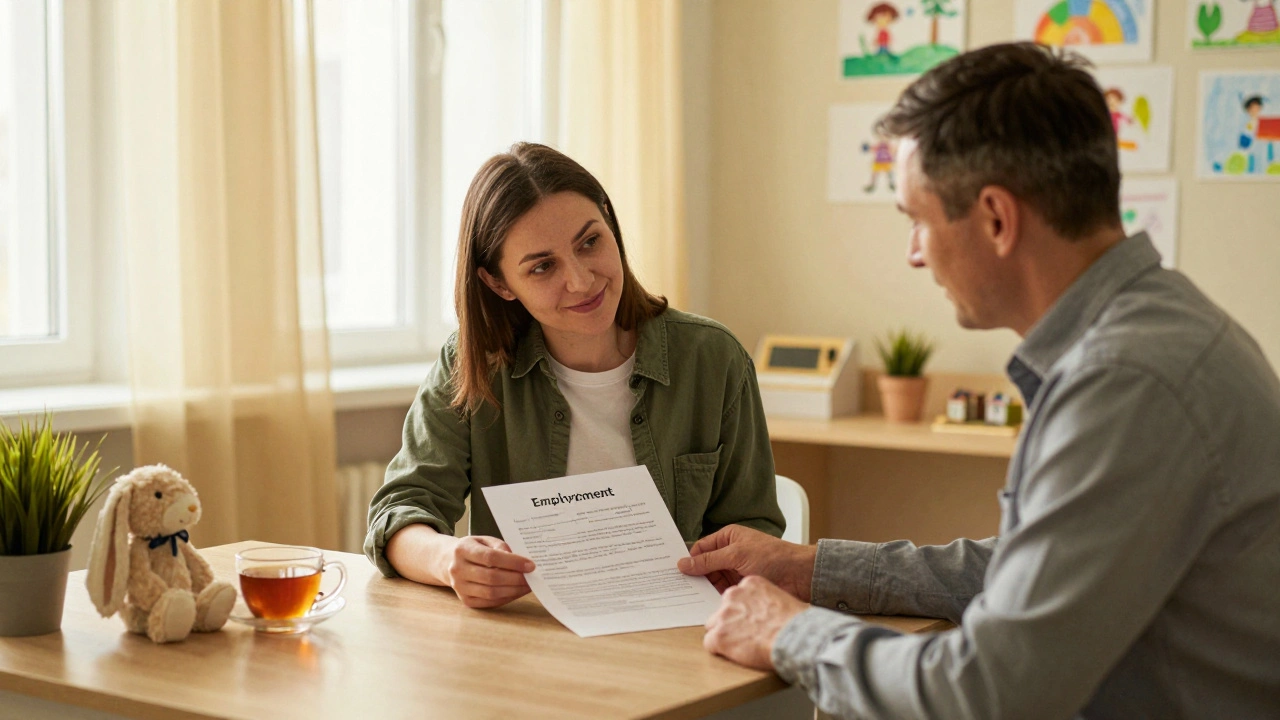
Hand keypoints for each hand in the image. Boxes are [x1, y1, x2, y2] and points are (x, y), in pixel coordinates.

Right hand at [446, 536, 534, 608]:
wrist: (448, 562)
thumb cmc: (473, 549)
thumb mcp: (484, 540)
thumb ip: (501, 547)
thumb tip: (520, 561)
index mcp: (462, 550)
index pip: (490, 557)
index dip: (512, 562)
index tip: (530, 565)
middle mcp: (458, 569)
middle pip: (492, 577)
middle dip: (516, 578)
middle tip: (532, 577)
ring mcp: (460, 587)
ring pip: (491, 592)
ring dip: (513, 590)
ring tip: (527, 585)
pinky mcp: (465, 600)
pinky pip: (489, 602)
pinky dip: (506, 598)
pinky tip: (516, 592)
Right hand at [678, 525, 817, 600]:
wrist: (800, 575)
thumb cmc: (772, 556)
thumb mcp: (735, 554)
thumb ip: (708, 560)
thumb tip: (683, 563)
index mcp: (728, 537)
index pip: (700, 548)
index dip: (689, 559)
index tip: (675, 572)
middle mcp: (730, 553)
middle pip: (704, 565)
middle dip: (694, 575)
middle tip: (676, 588)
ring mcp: (736, 570)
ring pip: (712, 580)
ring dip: (704, 588)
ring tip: (687, 598)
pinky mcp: (742, 586)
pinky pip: (723, 591)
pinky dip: (715, 596)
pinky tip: (705, 604)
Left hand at [703, 576, 807, 669]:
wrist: (795, 637)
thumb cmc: (797, 622)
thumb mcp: (783, 599)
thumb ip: (767, 601)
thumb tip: (769, 612)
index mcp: (750, 583)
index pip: (736, 596)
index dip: (743, 611)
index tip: (750, 620)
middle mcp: (733, 595)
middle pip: (722, 610)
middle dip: (730, 622)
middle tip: (746, 634)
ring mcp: (724, 615)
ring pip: (713, 626)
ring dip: (724, 635)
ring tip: (741, 646)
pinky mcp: (719, 636)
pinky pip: (709, 643)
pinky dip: (720, 650)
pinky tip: (735, 654)